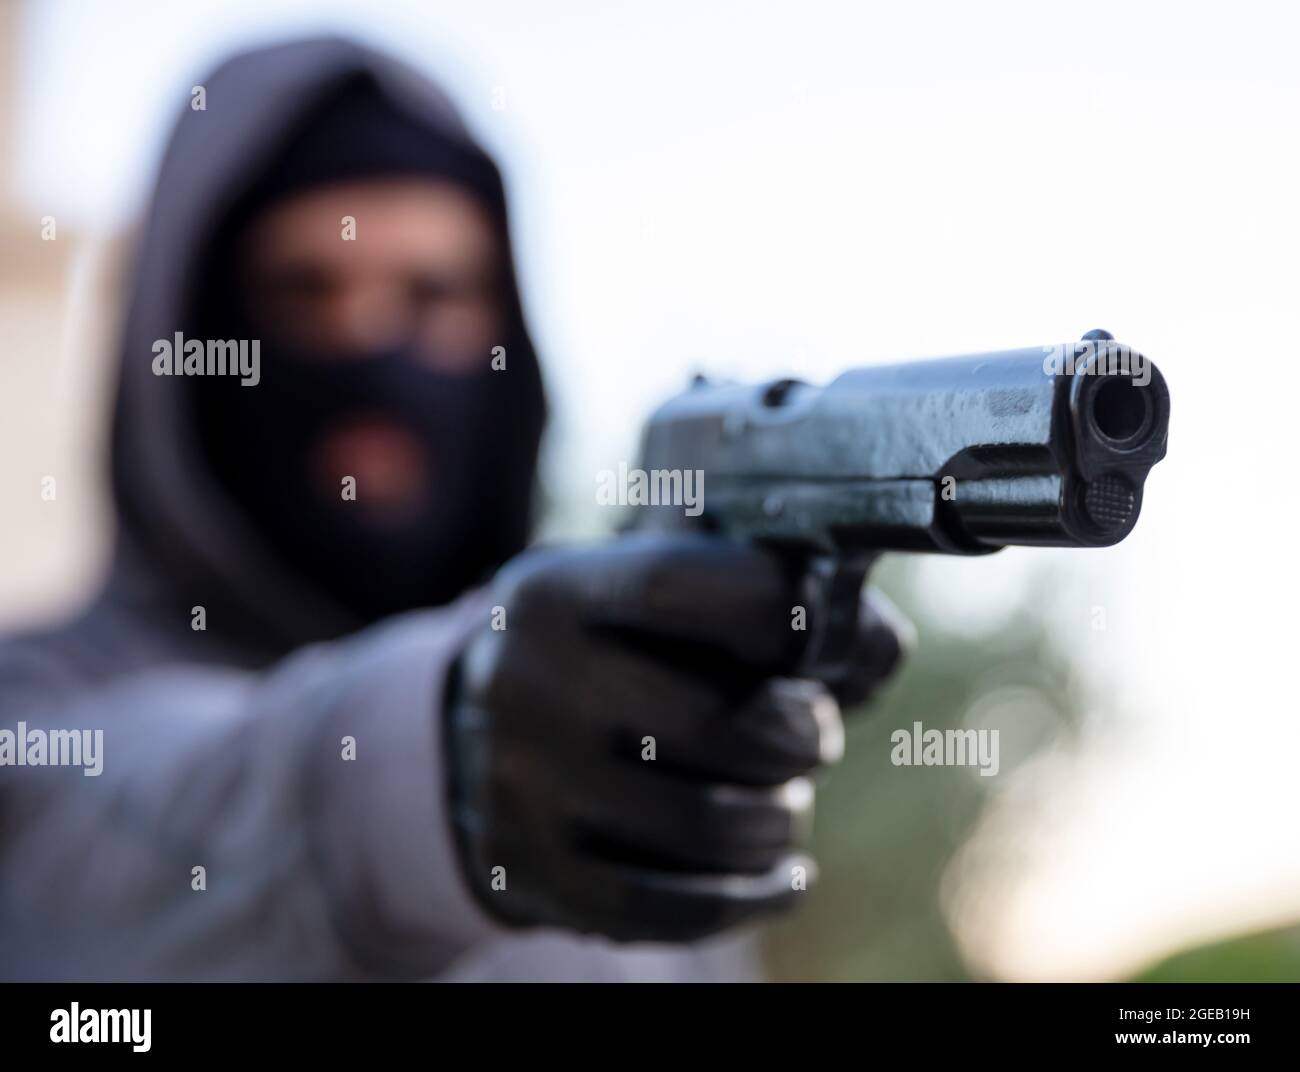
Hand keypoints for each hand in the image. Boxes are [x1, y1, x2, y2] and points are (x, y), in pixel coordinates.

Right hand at [444, 533, 906, 941]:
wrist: (484, 741)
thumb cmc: (618, 660)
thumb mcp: (663, 608)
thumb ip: (776, 608)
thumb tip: (877, 646)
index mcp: (556, 593)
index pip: (675, 587)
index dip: (776, 614)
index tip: (816, 647)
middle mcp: (523, 682)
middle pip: (713, 724)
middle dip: (798, 740)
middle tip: (809, 741)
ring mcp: (518, 784)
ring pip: (705, 825)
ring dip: (779, 823)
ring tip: (783, 806)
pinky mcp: (530, 871)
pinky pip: (672, 908)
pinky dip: (753, 897)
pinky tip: (782, 876)